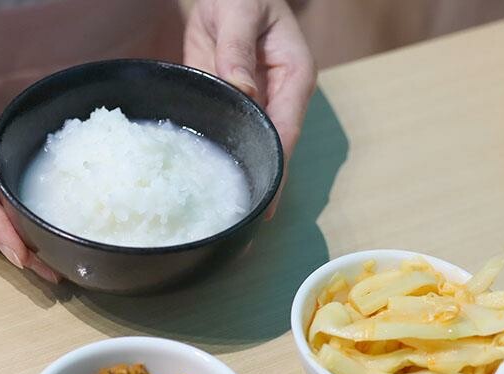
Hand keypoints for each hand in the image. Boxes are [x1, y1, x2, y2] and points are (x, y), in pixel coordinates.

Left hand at [184, 0, 315, 213]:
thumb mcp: (240, 12)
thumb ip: (238, 50)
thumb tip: (241, 90)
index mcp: (293, 77)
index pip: (286, 129)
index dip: (277, 165)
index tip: (268, 199)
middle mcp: (278, 97)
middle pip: (273, 147)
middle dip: (264, 183)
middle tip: (248, 222)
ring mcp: (254, 103)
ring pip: (251, 145)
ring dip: (243, 175)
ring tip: (232, 214)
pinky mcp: (231, 104)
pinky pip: (227, 134)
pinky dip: (222, 157)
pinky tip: (210, 183)